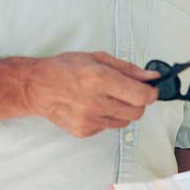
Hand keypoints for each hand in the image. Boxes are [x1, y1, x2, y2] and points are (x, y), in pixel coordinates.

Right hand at [26, 52, 159, 136]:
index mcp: (100, 79)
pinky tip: (92, 106)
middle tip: (128, 92)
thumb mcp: (97, 58)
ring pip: (125, 122)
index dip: (151, 93)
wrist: (37, 87)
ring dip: (122, 110)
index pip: (141, 96)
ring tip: (106, 97)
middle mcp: (95, 102)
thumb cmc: (65, 68)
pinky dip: (107, 117)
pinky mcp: (84, 131)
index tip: (151, 89)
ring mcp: (89, 120)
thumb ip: (128, 69)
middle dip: (139, 102)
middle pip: (137, 112)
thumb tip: (151, 77)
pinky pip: (108, 127)